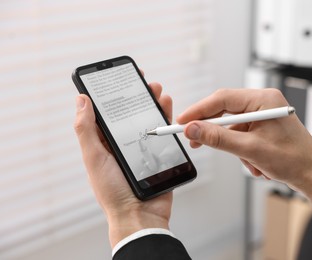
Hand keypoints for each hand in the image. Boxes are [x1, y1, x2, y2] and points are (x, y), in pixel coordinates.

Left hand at [74, 82, 172, 247]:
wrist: (140, 214)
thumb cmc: (113, 191)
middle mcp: (123, 142)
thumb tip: (81, 100)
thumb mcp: (94, 158)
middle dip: (136, 93)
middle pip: (129, 112)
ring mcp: (142, 146)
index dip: (111, 93)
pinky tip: (166, 104)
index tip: (117, 76)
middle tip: (141, 79)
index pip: (106, 112)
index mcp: (104, 142)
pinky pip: (162, 129)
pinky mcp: (159, 151)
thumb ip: (87, 130)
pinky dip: (165, 115)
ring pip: (147, 117)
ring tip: (156, 89)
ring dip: (151, 101)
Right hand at [177, 88, 311, 207]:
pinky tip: (258, 164)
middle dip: (214, 131)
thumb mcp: (250, 149)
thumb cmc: (293, 159)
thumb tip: (193, 129)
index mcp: (263, 99)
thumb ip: (217, 138)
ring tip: (251, 162)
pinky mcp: (264, 127)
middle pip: (226, 111)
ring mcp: (264, 115)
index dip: (199, 110)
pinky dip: (244, 151)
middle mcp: (264, 103)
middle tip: (195, 141)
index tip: (182, 121)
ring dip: (235, 148)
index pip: (222, 99)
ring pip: (233, 128)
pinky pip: (242, 136)